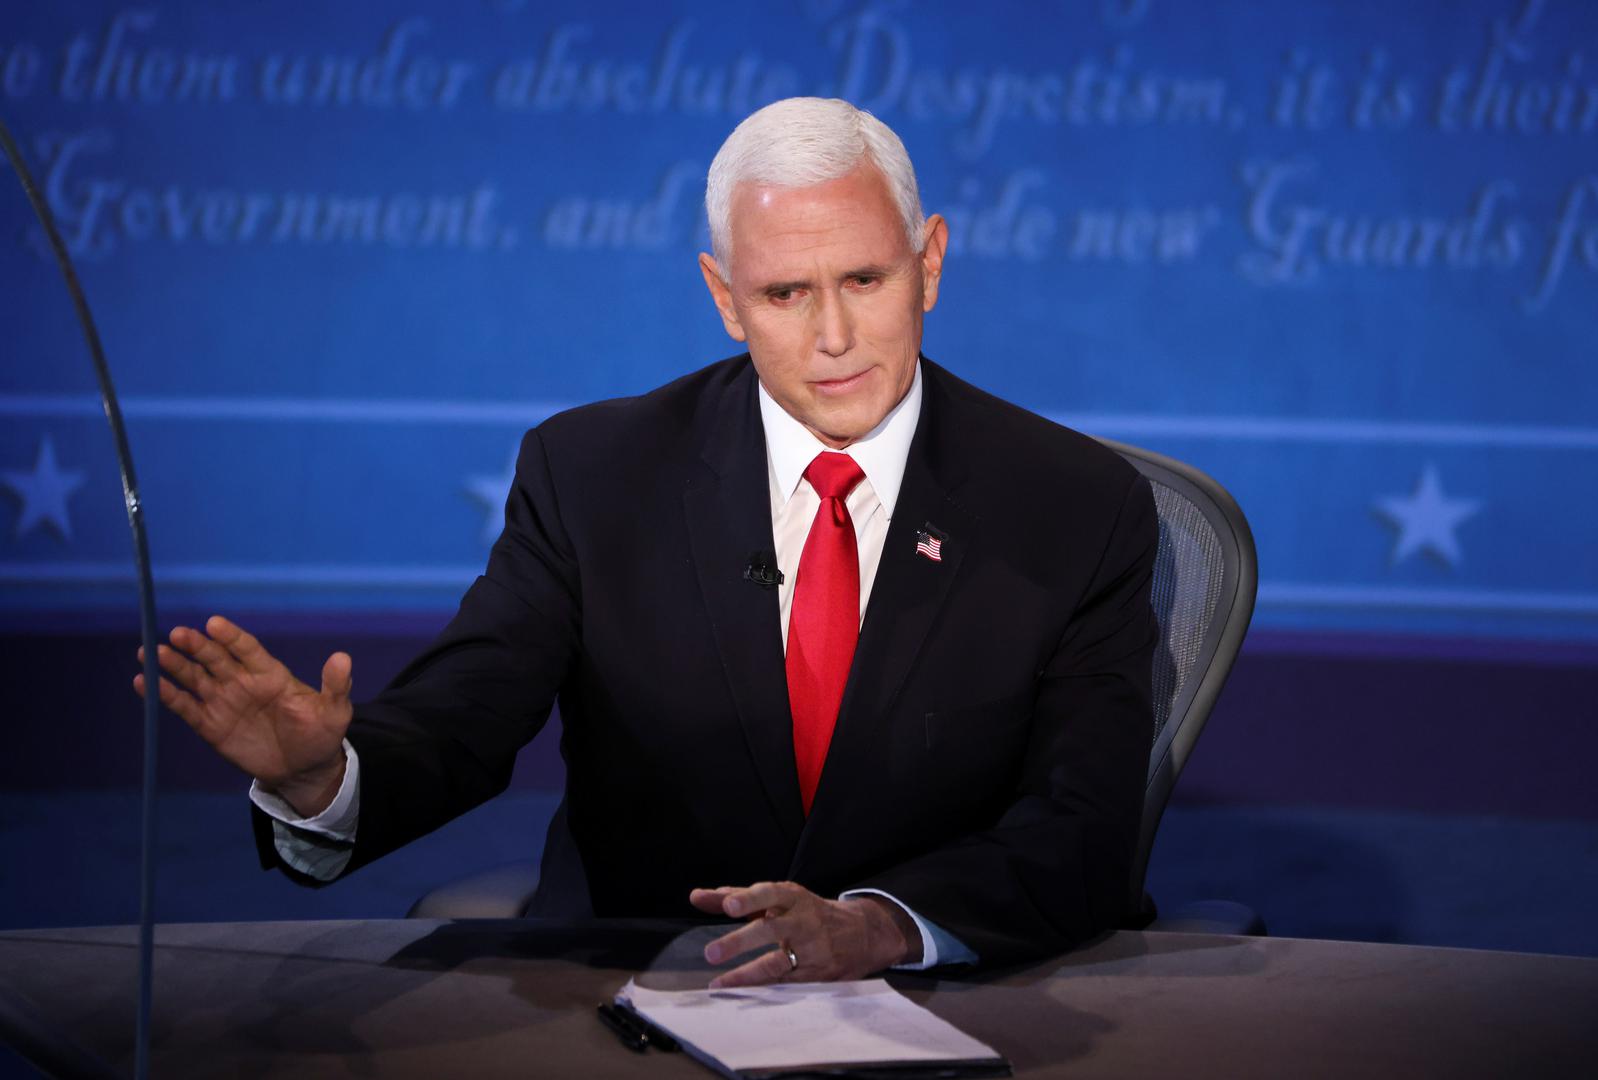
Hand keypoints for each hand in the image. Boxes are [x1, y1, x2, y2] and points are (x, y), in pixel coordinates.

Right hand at [134, 615, 352, 816]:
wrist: (303, 769)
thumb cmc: (321, 735)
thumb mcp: (334, 712)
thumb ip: (335, 685)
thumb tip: (343, 657)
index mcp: (270, 674)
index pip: (248, 649)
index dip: (232, 637)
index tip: (214, 623)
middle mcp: (242, 682)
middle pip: (215, 658)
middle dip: (196, 646)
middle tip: (177, 634)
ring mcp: (223, 701)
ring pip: (194, 678)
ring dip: (173, 665)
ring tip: (151, 651)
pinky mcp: (209, 724)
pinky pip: (183, 706)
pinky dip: (164, 694)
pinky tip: (144, 681)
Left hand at [689, 881, 919, 986]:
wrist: (862, 933)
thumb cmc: (807, 912)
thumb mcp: (778, 898)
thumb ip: (737, 897)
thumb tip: (697, 897)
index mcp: (793, 897)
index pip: (769, 893)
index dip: (749, 898)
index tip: (729, 905)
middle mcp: (803, 920)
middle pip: (771, 929)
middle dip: (741, 941)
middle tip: (711, 953)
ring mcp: (811, 949)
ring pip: (777, 962)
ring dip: (747, 974)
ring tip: (721, 983)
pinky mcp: (815, 974)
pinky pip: (784, 982)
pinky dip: (761, 988)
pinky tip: (740, 993)